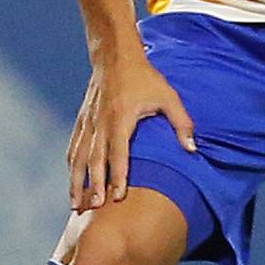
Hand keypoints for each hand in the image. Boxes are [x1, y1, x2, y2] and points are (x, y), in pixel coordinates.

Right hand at [67, 51, 196, 208]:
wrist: (115, 56)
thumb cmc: (144, 78)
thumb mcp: (168, 96)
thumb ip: (182, 123)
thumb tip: (193, 149)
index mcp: (121, 118)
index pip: (119, 153)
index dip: (118, 175)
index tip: (118, 196)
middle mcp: (101, 122)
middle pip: (95, 160)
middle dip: (93, 185)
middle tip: (95, 207)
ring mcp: (89, 122)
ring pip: (79, 157)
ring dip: (76, 182)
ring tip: (76, 204)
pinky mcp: (82, 120)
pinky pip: (74, 147)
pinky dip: (72, 166)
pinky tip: (72, 182)